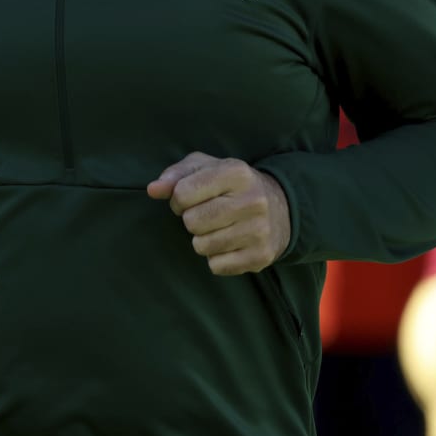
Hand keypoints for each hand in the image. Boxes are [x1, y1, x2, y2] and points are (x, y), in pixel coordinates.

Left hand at [147, 153, 290, 274]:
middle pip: (192, 222)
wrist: (282, 208)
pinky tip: (230, 244)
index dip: (179, 199)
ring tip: (219, 228)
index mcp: (236, 172)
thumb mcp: (207, 168)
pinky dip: (216, 258)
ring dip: (203, 240)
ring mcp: (259, 230)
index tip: (191, 199)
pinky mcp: (261, 256)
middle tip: (206, 215)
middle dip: (192, 220)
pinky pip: (216, 266)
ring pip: (202, 246)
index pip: (183, 193)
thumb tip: (153, 190)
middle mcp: (252, 200)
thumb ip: (176, 175)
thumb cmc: (233, 186)